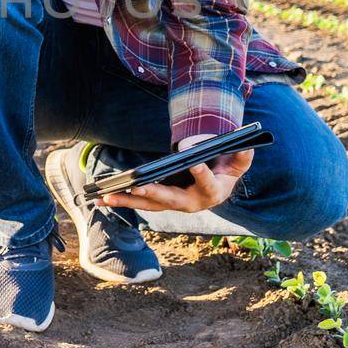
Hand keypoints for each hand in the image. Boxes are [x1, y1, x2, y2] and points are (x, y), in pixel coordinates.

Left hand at [98, 148, 251, 213]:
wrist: (219, 187)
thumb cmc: (227, 170)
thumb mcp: (239, 162)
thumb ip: (243, 155)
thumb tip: (245, 144)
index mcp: (212, 193)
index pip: (206, 182)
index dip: (202, 172)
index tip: (194, 160)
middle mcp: (190, 203)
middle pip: (169, 199)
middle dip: (151, 194)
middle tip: (136, 187)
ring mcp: (173, 204)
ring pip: (149, 204)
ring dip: (127, 201)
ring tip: (105, 197)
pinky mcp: (160, 202)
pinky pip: (140, 202)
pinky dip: (122, 200)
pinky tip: (102, 198)